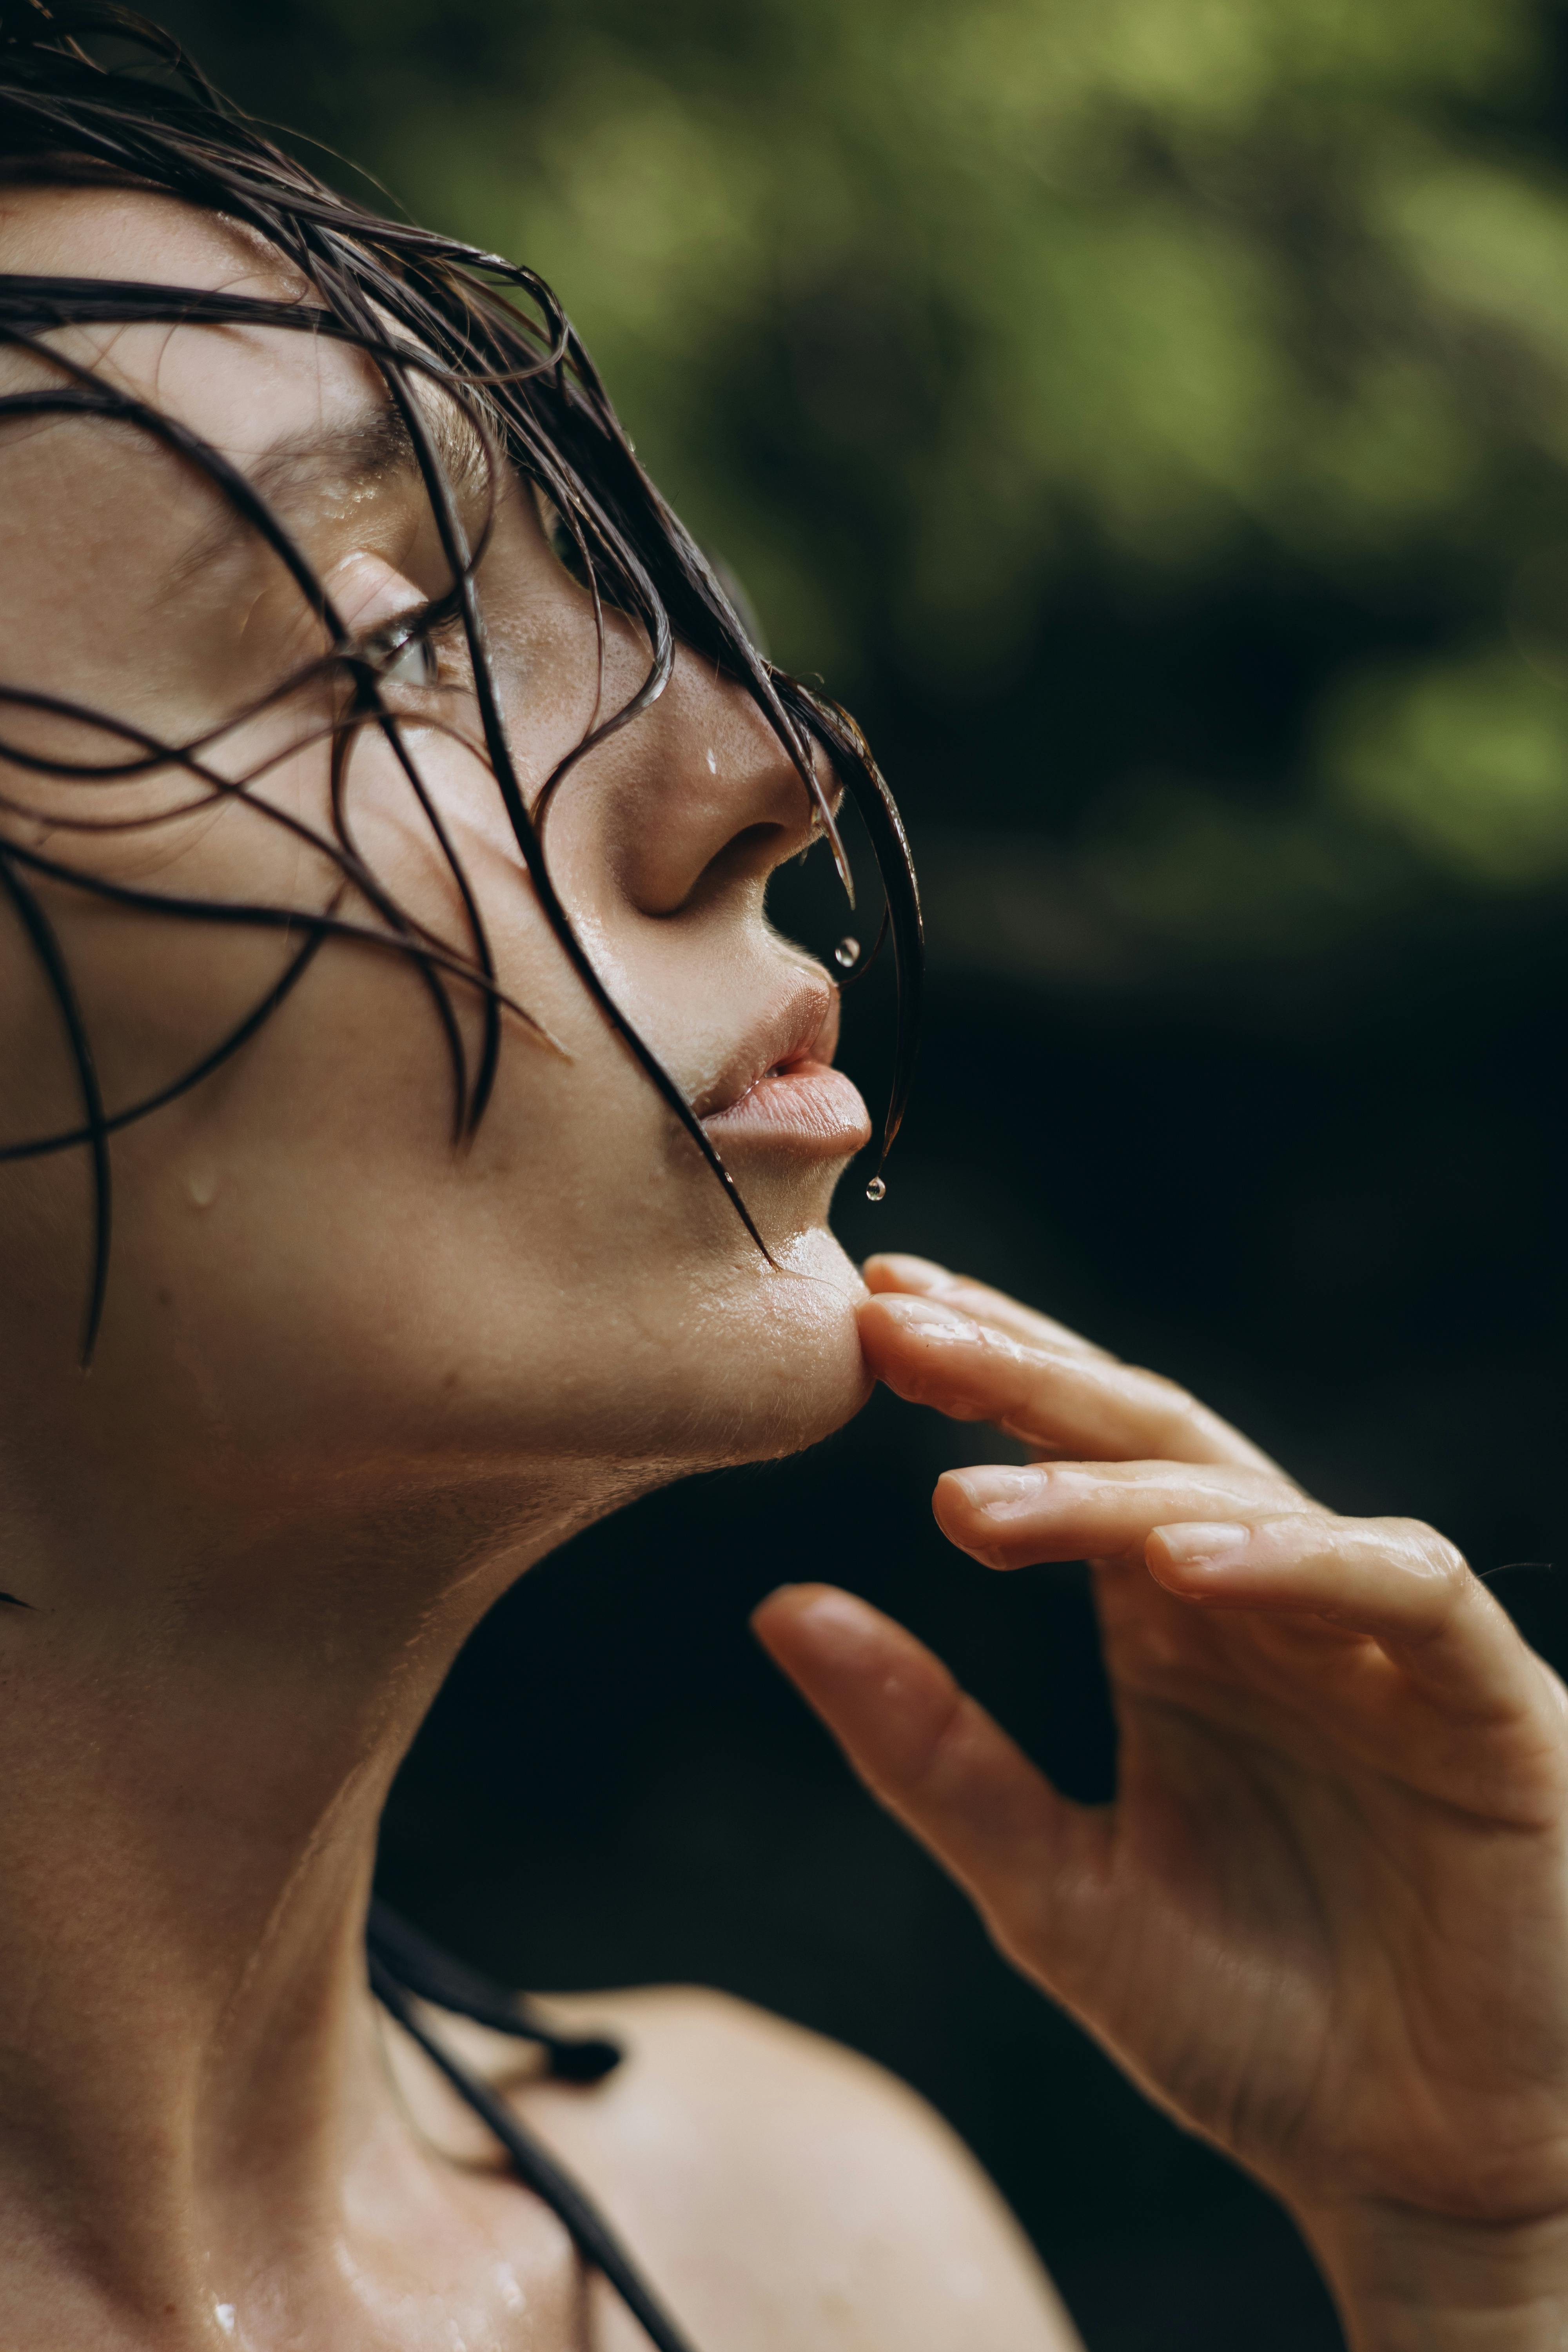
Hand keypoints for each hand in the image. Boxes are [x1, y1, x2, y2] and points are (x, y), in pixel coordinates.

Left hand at [753, 1255, 1567, 2349]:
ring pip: (1247, 1498)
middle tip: (895, 1321)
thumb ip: (929, 1752)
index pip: (1070, 1459)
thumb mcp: (1052, 1889)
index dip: (982, 1376)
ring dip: (1106, 1485)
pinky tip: (1180, 1562)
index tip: (869, 1317)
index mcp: (1172, 1626)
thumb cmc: (1246, 2026)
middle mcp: (1269, 1603)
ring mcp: (1380, 1641)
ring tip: (967, 1498)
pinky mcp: (1486, 1701)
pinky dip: (1296, 1560)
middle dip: (1019, 1373)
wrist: (1414, 2166)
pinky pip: (1400, 1587)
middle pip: (1142, 1439)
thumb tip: (777, 1607)